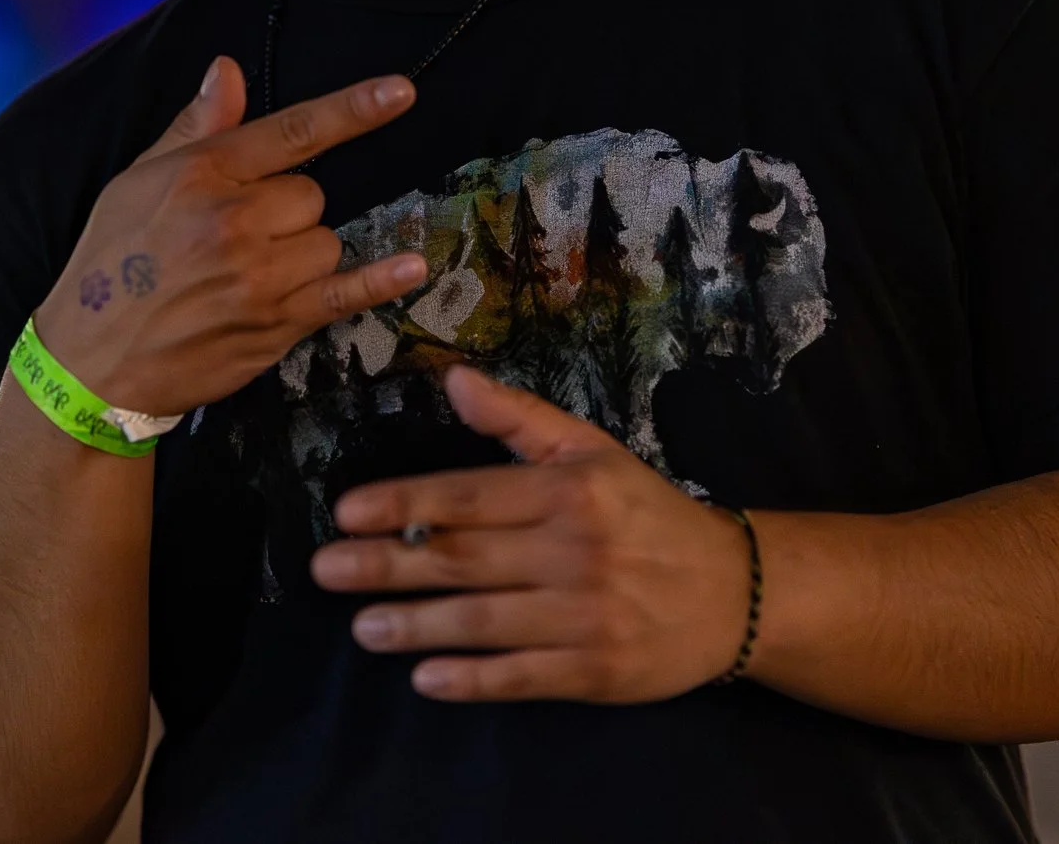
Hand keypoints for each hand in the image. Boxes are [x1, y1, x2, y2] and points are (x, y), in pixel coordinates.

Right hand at [30, 56, 425, 418]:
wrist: (91, 362)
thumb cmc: (110, 263)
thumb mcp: (137, 180)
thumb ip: (195, 126)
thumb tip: (228, 70)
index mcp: (203, 173)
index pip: (293, 131)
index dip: (353, 109)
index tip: (400, 92)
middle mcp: (235, 220)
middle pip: (312, 195)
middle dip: (287, 210)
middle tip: (238, 236)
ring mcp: (259, 276)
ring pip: (325, 242)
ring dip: (302, 253)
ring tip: (248, 274)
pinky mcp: (275, 324)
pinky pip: (343, 293)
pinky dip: (380, 281)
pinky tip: (412, 266)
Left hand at [309, 367, 753, 703]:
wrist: (732, 592)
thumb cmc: (646, 514)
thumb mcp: (590, 451)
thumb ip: (519, 417)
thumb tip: (453, 379)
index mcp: (568, 491)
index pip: (471, 496)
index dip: (405, 504)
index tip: (347, 512)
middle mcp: (575, 552)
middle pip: (465, 560)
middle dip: (388, 566)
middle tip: (326, 571)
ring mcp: (585, 617)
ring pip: (484, 622)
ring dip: (416, 625)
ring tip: (362, 628)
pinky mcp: (596, 672)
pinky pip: (520, 677)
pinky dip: (471, 680)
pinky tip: (424, 678)